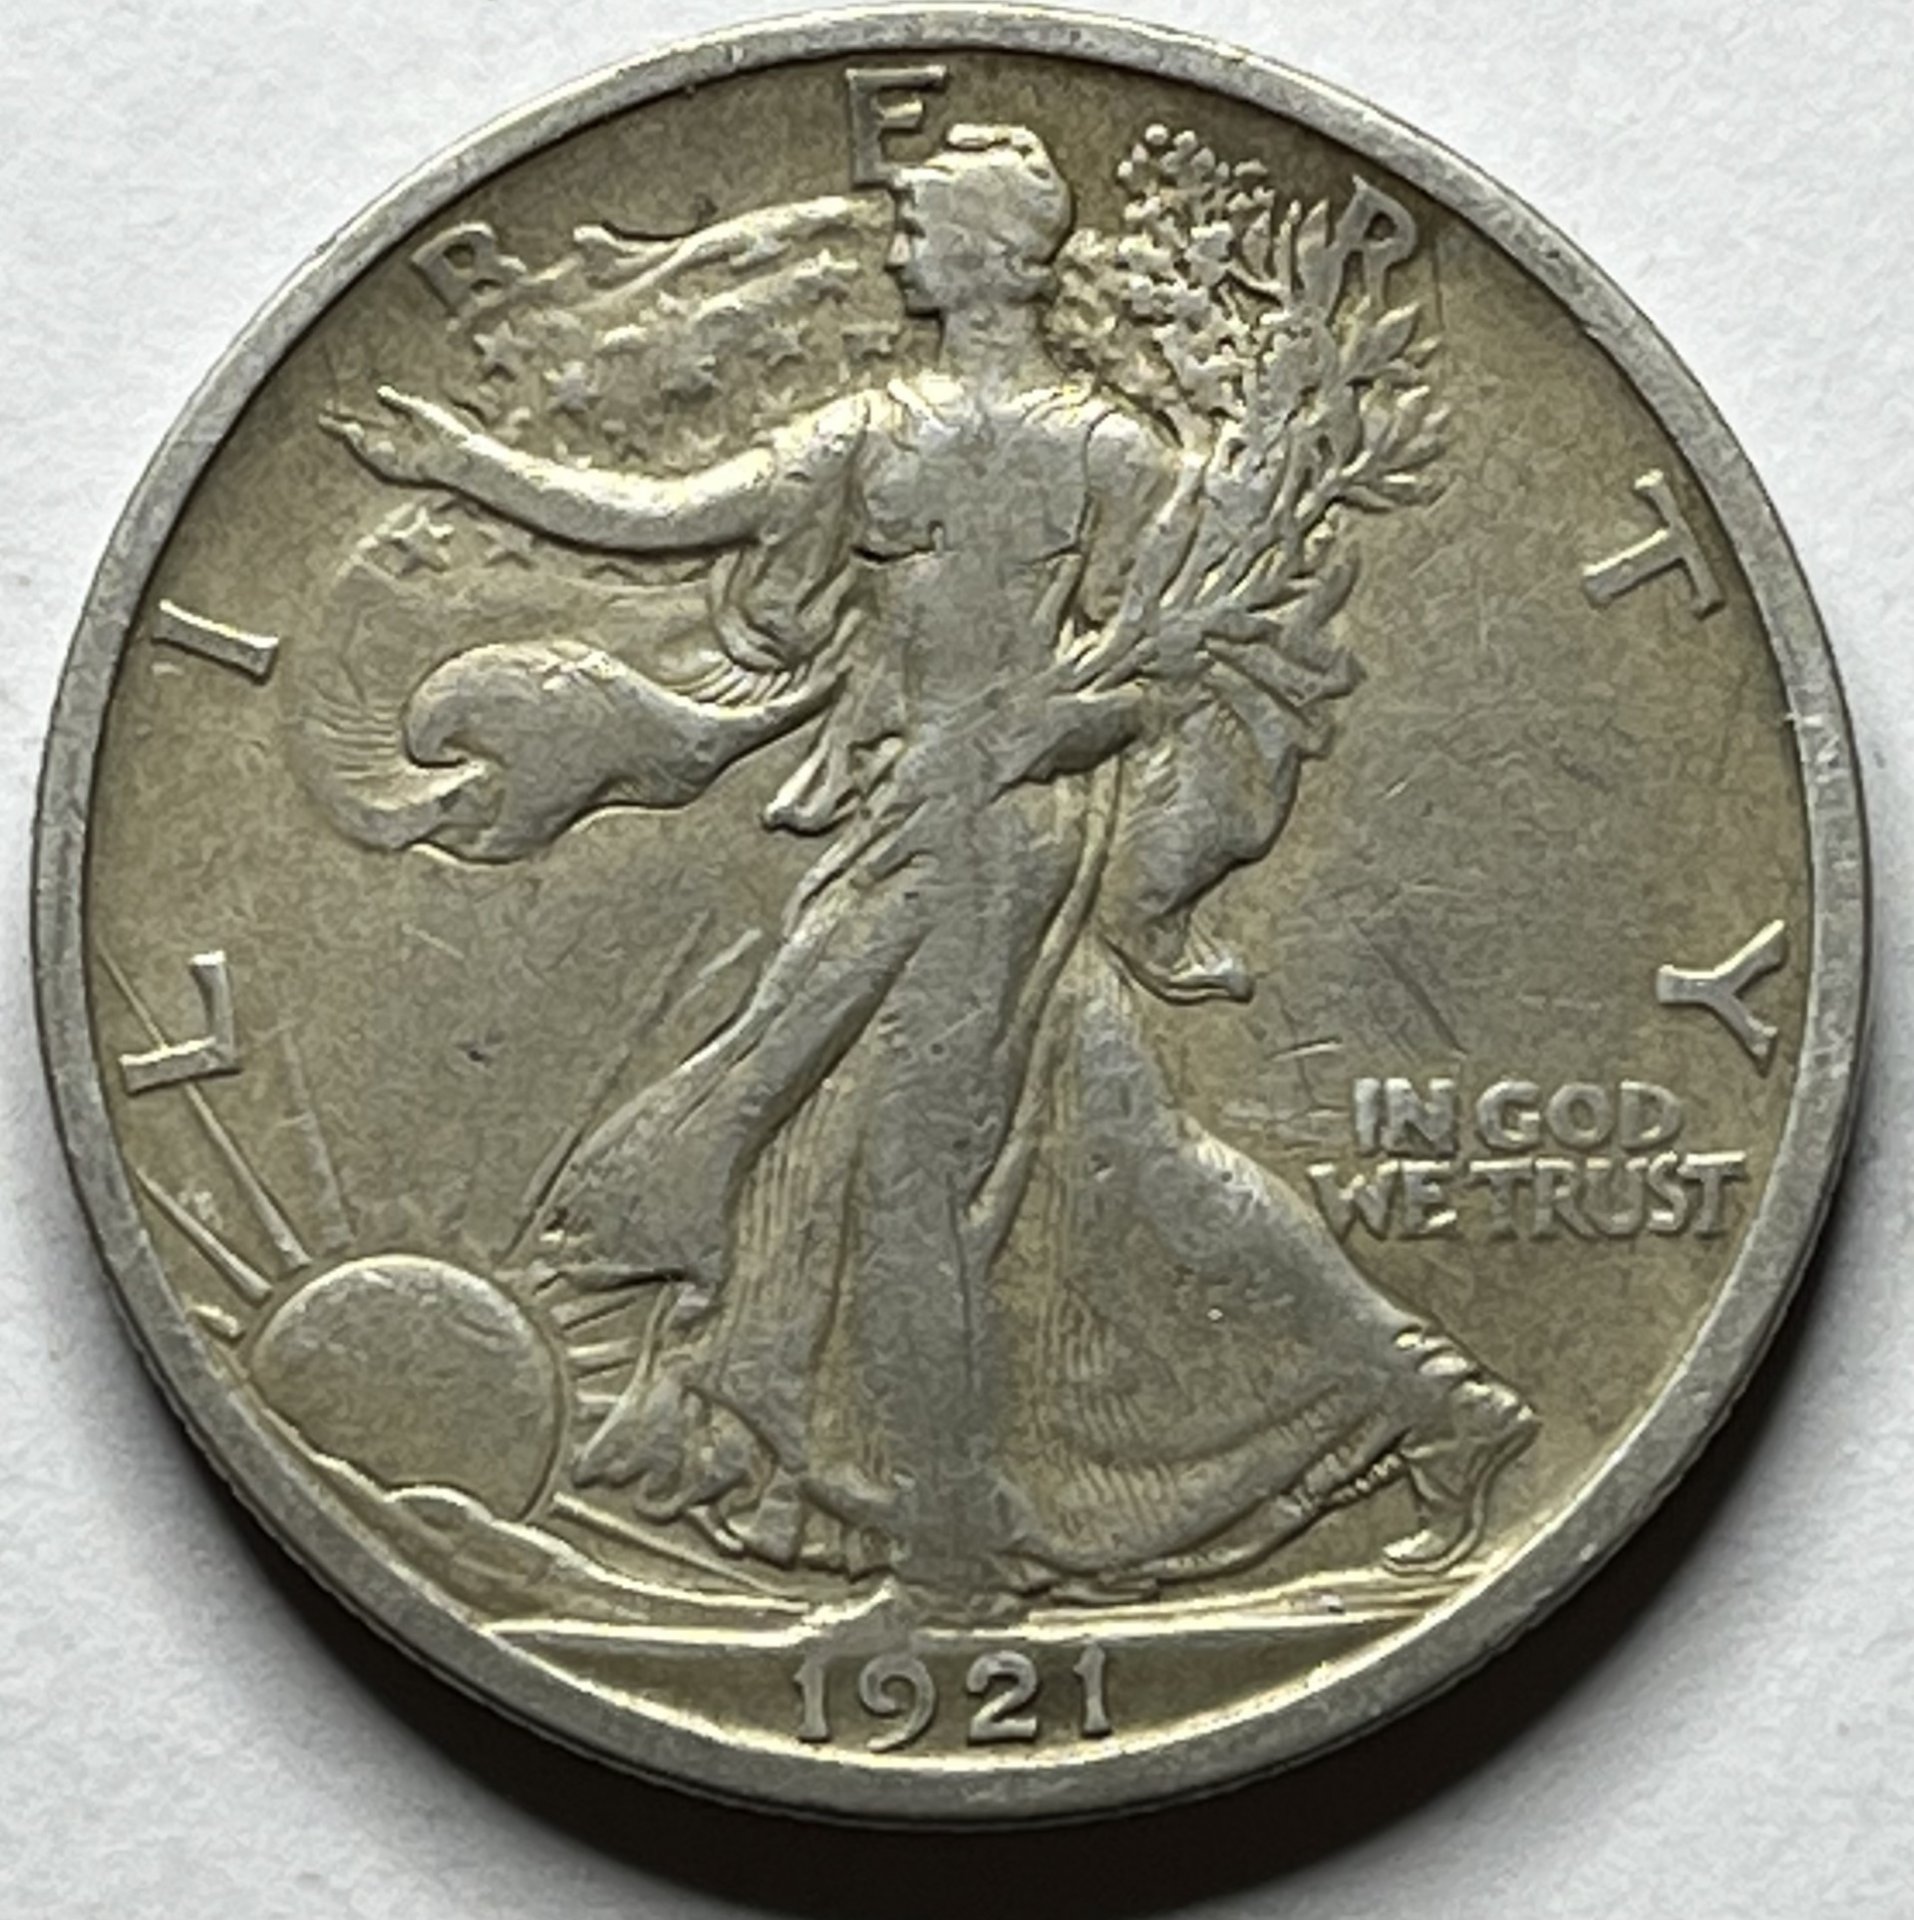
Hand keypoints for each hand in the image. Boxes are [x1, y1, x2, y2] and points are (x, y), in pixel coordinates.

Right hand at [320, 384, 471, 485]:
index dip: (352, 416)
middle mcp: (396, 448)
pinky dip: (367, 451)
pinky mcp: (402, 472)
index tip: (334, 409)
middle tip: (320, 419)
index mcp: (401, 433)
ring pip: (367, 453)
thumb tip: (380, 391)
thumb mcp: (420, 409)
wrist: (463, 453)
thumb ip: (399, 402)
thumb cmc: (449, 432)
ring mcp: (398, 462)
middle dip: (341, 430)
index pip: (370, 423)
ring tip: (341, 426)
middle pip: (363, 439)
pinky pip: (377, 463)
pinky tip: (358, 436)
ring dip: (353, 440)